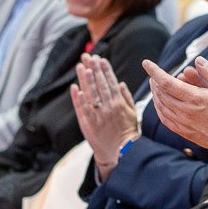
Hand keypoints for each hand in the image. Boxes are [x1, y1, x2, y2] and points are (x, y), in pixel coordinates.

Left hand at [71, 54, 141, 170]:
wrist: (123, 151)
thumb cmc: (128, 132)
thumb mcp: (132, 113)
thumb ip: (126, 97)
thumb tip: (120, 83)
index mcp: (119, 103)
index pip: (111, 82)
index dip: (105, 70)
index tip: (100, 59)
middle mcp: (108, 107)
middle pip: (99, 84)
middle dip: (93, 68)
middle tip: (88, 56)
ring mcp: (98, 115)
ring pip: (90, 93)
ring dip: (85, 79)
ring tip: (81, 66)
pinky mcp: (89, 124)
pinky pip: (82, 108)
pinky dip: (78, 98)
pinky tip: (75, 87)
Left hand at [145, 56, 207, 150]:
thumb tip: (198, 60)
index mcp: (195, 98)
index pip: (167, 82)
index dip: (154, 71)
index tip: (146, 63)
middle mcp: (186, 111)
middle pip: (161, 94)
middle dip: (154, 81)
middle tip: (153, 74)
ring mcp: (184, 123)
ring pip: (161, 107)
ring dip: (155, 95)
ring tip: (155, 87)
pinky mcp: (185, 133)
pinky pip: (165, 120)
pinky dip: (159, 110)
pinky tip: (160, 105)